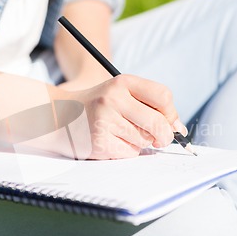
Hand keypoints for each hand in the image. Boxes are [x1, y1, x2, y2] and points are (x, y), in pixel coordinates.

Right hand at [67, 74, 182, 158]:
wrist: (57, 116)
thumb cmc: (97, 107)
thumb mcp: (119, 95)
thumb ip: (149, 106)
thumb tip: (179, 129)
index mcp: (122, 82)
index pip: (163, 96)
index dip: (171, 113)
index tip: (168, 122)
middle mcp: (113, 99)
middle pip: (158, 123)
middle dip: (164, 136)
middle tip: (160, 140)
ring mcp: (104, 121)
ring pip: (144, 140)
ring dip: (140, 142)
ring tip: (121, 134)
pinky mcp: (99, 142)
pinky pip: (130, 152)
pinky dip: (127, 151)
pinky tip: (112, 142)